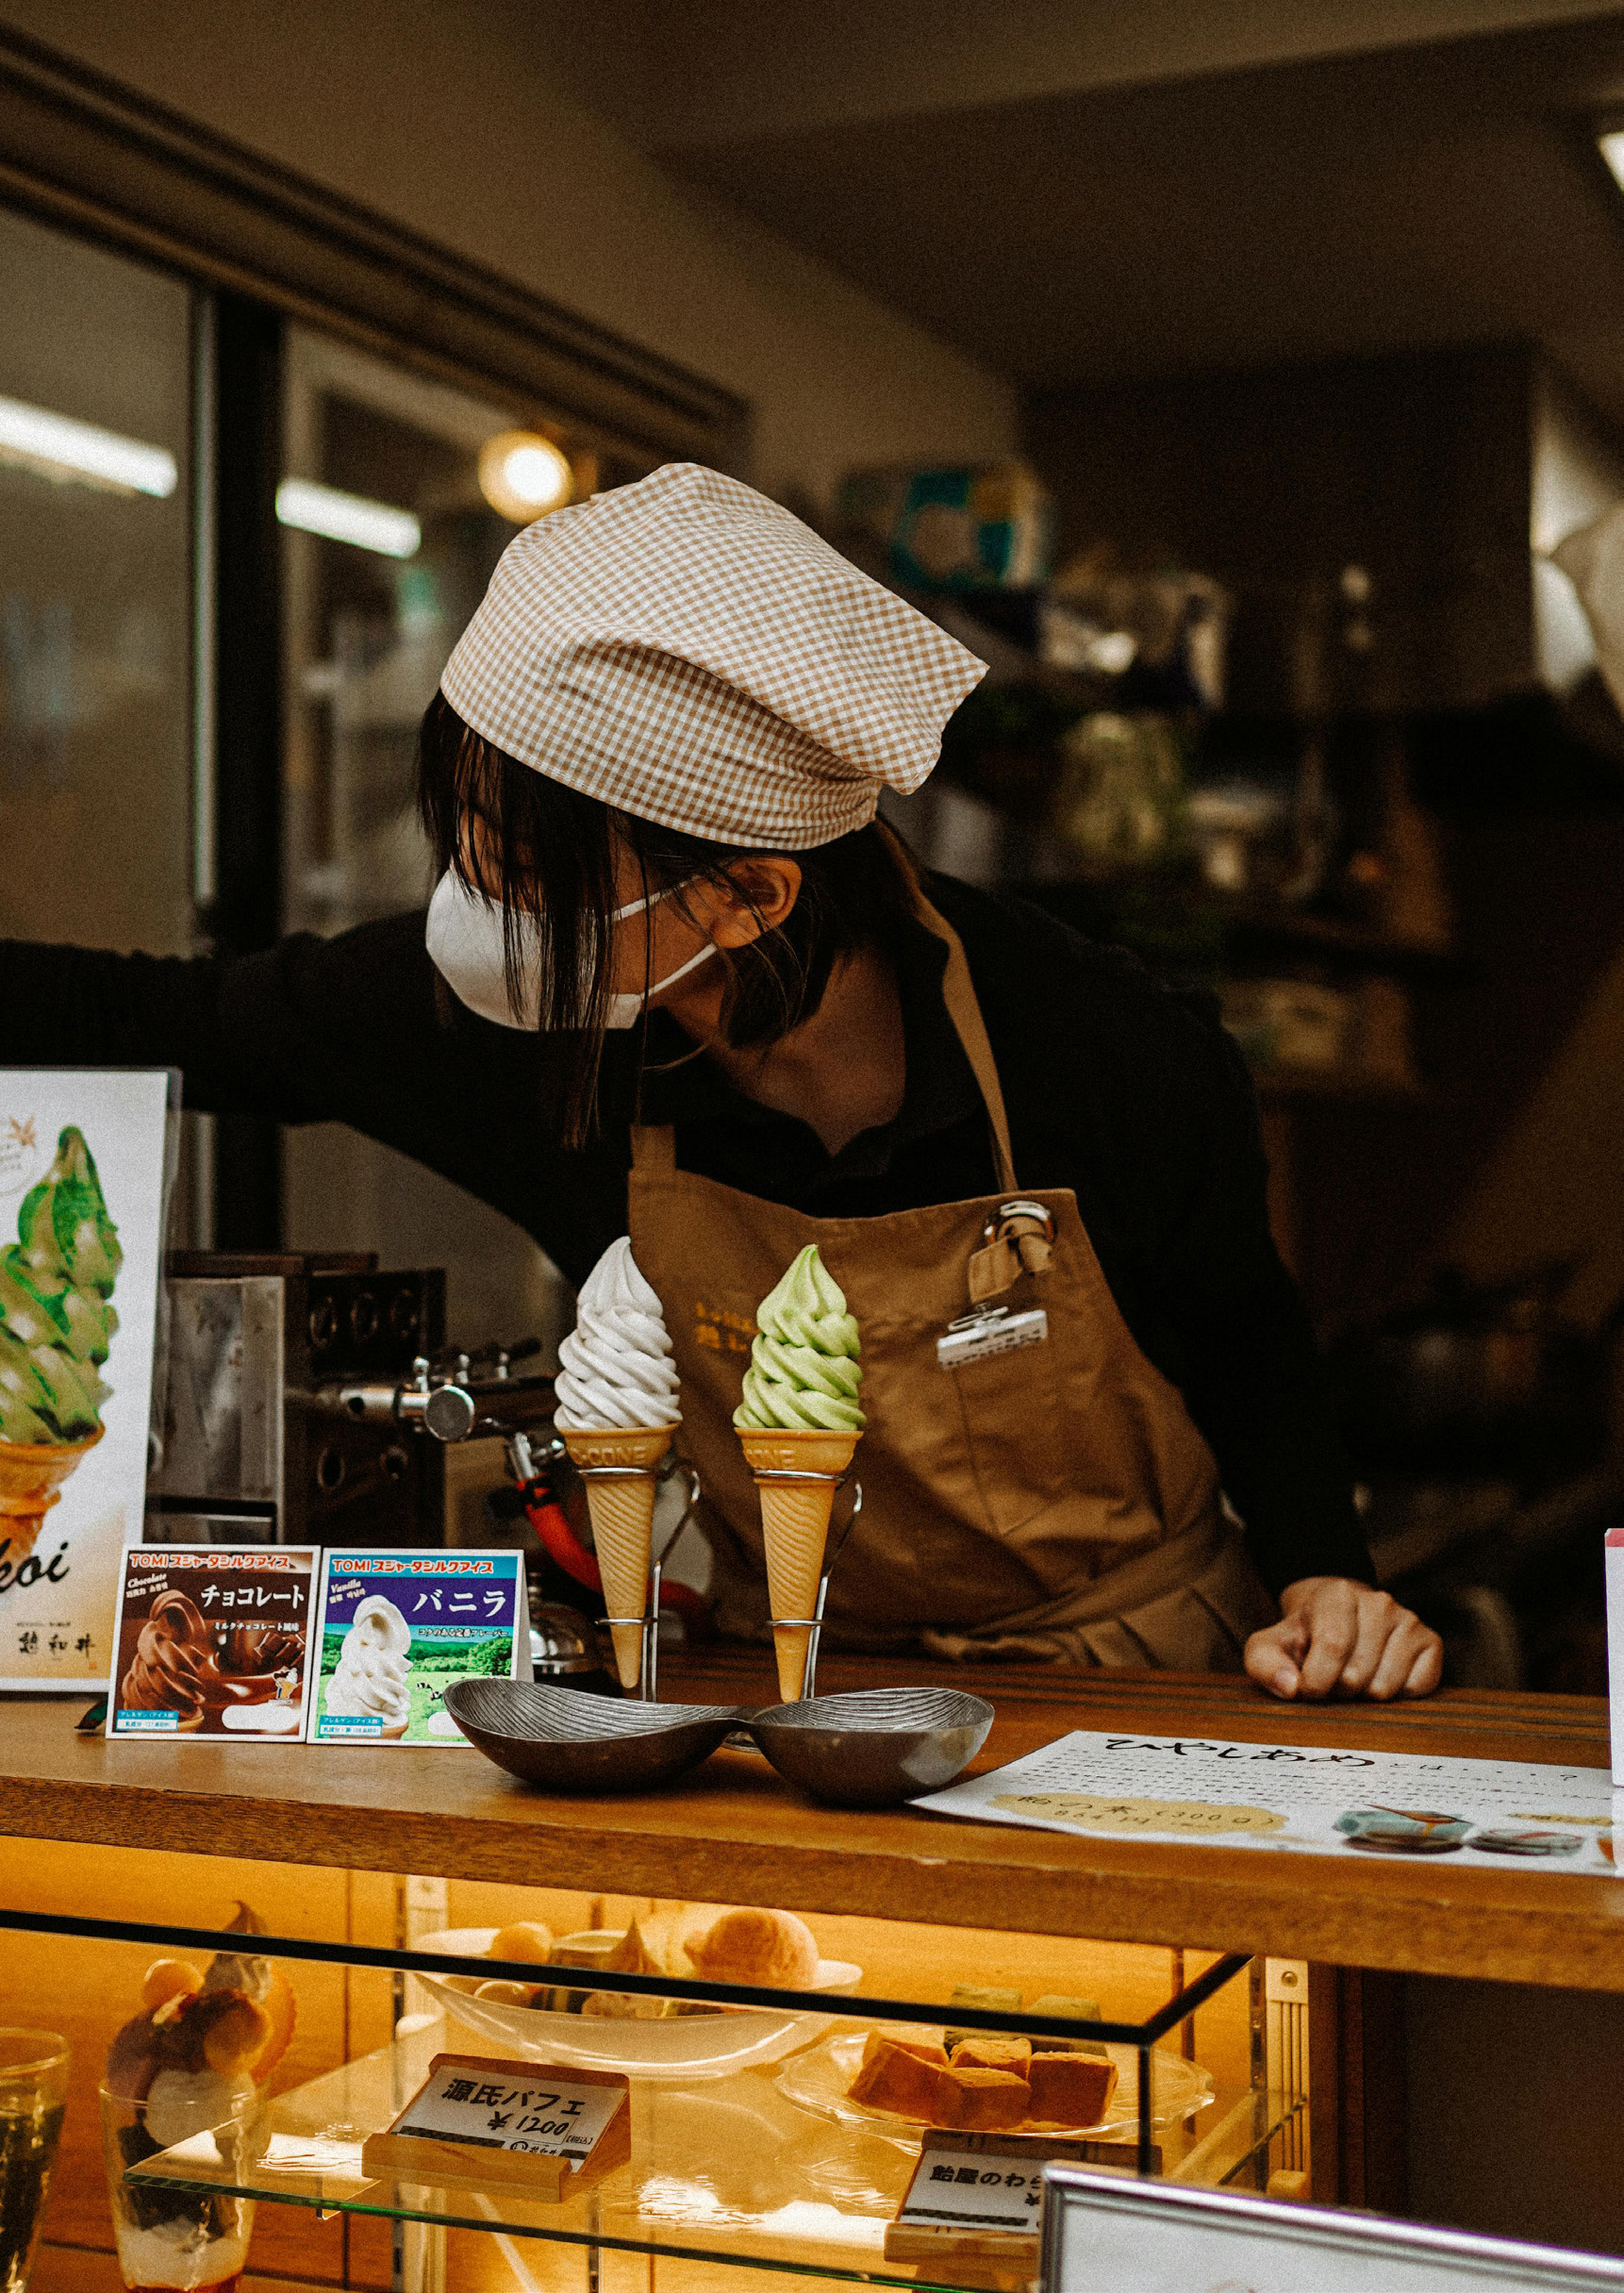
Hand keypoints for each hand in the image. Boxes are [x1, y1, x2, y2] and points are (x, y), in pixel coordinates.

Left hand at [1244, 1577, 1442, 1701]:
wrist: (1337, 1623)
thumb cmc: (1302, 1640)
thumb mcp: (1268, 1647)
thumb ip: (1264, 1665)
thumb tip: (1291, 1687)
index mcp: (1337, 1594)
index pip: (1332, 1646)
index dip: (1316, 1681)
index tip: (1307, 1689)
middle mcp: (1379, 1601)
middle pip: (1356, 1675)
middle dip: (1337, 1691)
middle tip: (1331, 1677)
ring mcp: (1408, 1620)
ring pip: (1384, 1688)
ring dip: (1364, 1696)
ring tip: (1354, 1676)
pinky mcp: (1431, 1642)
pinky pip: (1416, 1690)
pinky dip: (1396, 1696)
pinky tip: (1380, 1676)